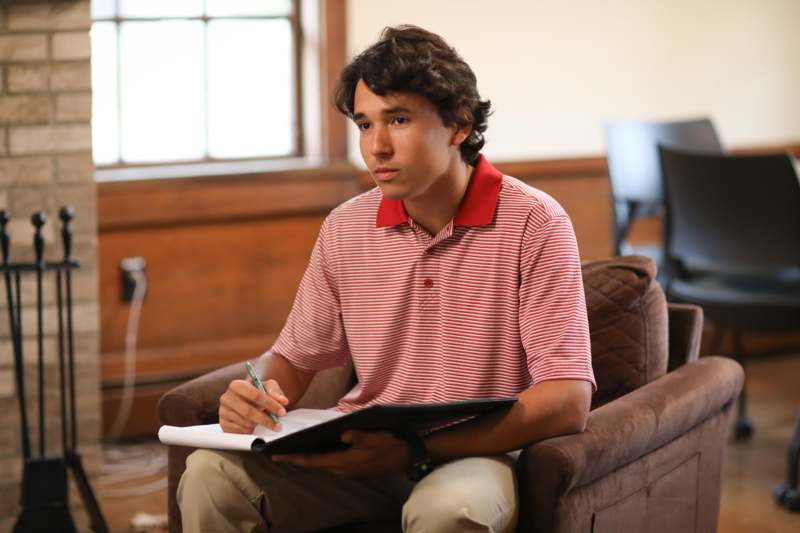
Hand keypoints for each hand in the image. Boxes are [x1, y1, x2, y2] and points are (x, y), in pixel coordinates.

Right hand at [219, 378, 288, 433]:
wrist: (246, 399)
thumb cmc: (257, 392)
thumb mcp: (267, 387)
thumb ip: (275, 392)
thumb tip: (283, 401)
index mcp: (237, 385)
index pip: (255, 395)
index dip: (270, 404)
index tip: (282, 412)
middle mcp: (227, 397)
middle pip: (248, 411)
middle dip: (266, 420)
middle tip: (278, 425)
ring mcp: (223, 411)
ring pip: (245, 422)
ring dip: (258, 425)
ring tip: (265, 422)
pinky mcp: (223, 424)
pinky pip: (239, 431)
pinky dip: (250, 430)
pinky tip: (254, 426)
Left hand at [272, 431, 410, 477]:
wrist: (404, 457)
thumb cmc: (388, 445)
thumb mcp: (374, 437)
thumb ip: (357, 436)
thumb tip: (343, 434)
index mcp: (343, 462)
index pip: (312, 461)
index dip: (293, 457)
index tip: (276, 455)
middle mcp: (342, 469)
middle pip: (313, 464)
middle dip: (295, 458)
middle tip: (277, 453)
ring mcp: (347, 471)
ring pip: (321, 465)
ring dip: (306, 459)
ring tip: (292, 450)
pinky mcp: (352, 469)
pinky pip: (329, 464)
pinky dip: (318, 458)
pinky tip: (315, 450)